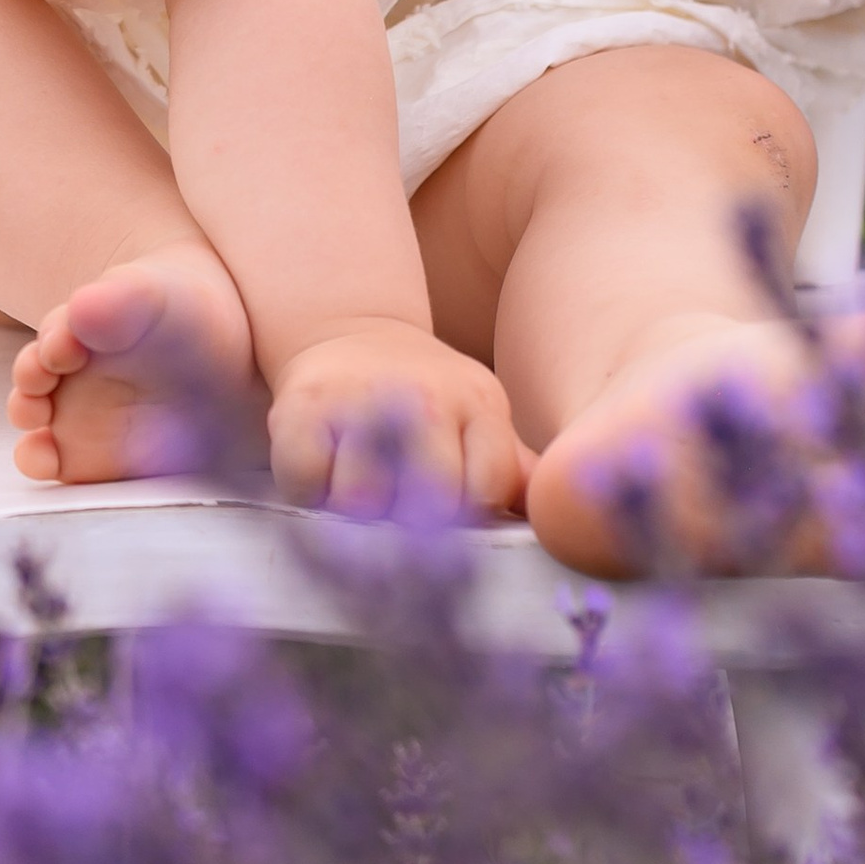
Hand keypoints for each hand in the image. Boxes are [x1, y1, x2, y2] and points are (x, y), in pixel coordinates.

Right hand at [265, 319, 528, 520]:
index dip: (466, 518)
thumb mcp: (482, 423)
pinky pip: (305, 483)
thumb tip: (562, 521)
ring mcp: (360, 398)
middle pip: (427, 498)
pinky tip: (322, 478)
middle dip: (413, 527)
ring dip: (356, 516)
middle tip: (399, 525)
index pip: (484, 490)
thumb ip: (516, 473)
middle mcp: (423, 397)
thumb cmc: (428, 401)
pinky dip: (309, 495)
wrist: (352, 336)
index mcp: (478, 404)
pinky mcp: (302, 407)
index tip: (449, 518)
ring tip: (359, 500)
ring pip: (361, 499)